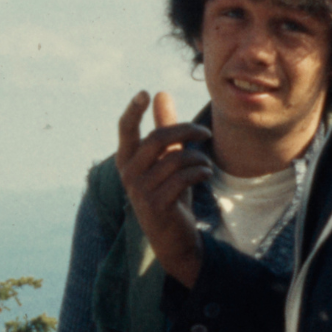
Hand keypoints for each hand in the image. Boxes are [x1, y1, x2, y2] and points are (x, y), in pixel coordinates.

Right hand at [116, 91, 212, 287]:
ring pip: (175, 159)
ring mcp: (140, 191)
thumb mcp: (167, 159)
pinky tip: (205, 174)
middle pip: (158, 139)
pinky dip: (199, 172)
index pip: (126, 130)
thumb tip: (161, 92)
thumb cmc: (169, 194)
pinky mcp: (156, 205)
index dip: (133, 110)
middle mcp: (128, 174)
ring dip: (198, 157)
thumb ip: (164, 128)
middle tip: (206, 131)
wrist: (174, 239)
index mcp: (126, 160)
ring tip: (206, 163)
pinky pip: (183, 177)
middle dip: (186, 130)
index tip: (145, 93)